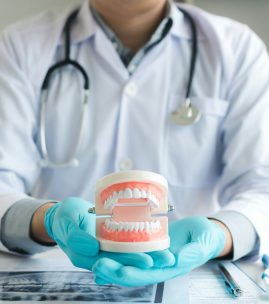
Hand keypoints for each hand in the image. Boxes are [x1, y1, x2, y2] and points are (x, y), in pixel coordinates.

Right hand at [39, 197, 173, 271]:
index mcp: (86, 256)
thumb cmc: (63, 217)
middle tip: (166, 258)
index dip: (129, 262)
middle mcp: (98, 255)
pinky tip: (156, 241)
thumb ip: (75, 236)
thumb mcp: (65, 223)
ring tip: (167, 253)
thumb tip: (92, 248)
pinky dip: (140, 243)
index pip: (111, 262)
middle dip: (146, 260)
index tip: (148, 260)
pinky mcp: (110, 240)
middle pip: (124, 260)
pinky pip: (126, 243)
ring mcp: (105, 248)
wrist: (64, 214)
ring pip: (128, 253)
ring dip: (147, 253)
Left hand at [92, 217, 227, 285]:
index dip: (132, 274)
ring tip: (94, 259)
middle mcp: (157, 265)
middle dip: (115, 271)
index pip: (149, 275)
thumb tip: (177, 260)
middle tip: (97, 265)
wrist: (202, 233)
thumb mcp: (202, 243)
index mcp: (170, 268)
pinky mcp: (148, 244)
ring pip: (128, 261)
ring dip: (112, 262)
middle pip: (133, 271)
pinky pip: (131, 249)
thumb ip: (192, 252)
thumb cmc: (204, 238)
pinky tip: (103, 250)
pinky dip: (117, 252)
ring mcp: (151, 255)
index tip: (117, 271)